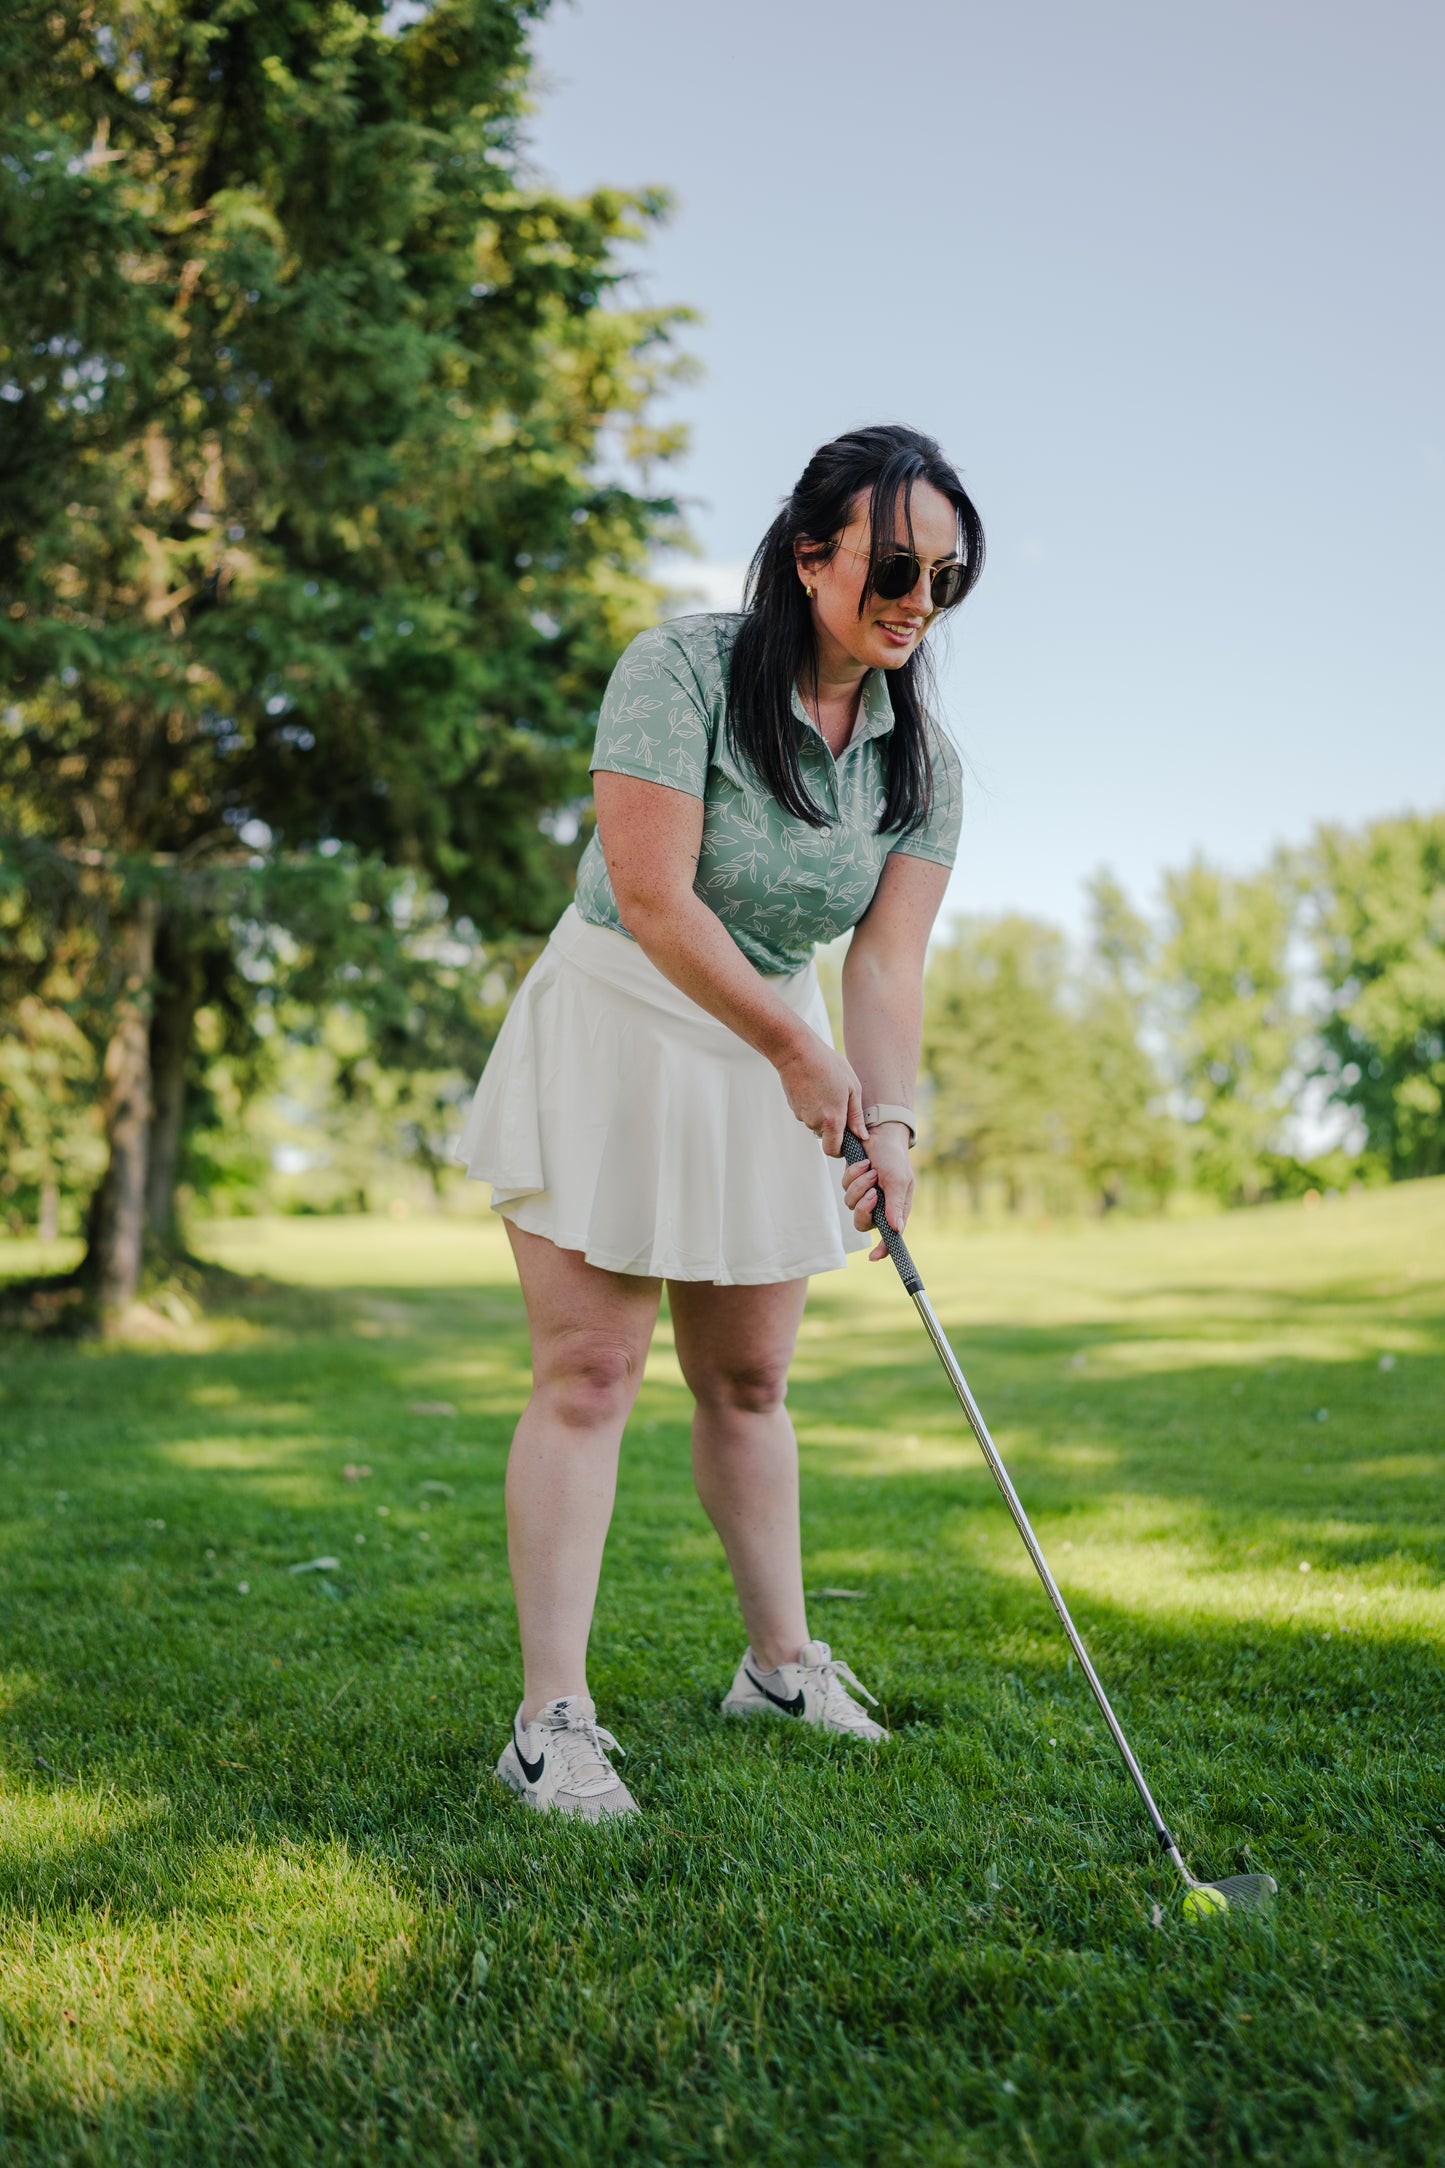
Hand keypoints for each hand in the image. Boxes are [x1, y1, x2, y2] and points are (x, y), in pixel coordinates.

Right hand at [775, 1029, 865, 1155]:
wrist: (797, 1052)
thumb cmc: (828, 1066)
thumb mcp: (853, 1087)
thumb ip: (857, 1115)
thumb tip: (861, 1135)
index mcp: (832, 1121)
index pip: (833, 1151)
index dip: (841, 1149)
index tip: (847, 1137)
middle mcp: (814, 1122)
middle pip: (825, 1135)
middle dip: (833, 1126)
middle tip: (840, 1103)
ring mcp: (801, 1115)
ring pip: (815, 1123)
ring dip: (823, 1113)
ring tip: (827, 1089)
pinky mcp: (793, 1107)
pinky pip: (806, 1113)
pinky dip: (812, 1105)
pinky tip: (816, 1086)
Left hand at [841, 1123, 914, 1261]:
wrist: (880, 1133)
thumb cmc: (894, 1157)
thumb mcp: (897, 1180)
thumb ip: (895, 1205)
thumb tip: (896, 1230)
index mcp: (895, 1209)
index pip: (890, 1236)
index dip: (882, 1249)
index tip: (873, 1256)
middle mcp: (880, 1205)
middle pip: (862, 1223)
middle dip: (864, 1209)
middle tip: (872, 1193)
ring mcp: (865, 1195)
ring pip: (851, 1204)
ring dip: (859, 1186)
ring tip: (870, 1169)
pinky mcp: (852, 1183)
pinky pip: (845, 1188)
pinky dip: (853, 1175)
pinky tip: (863, 1163)